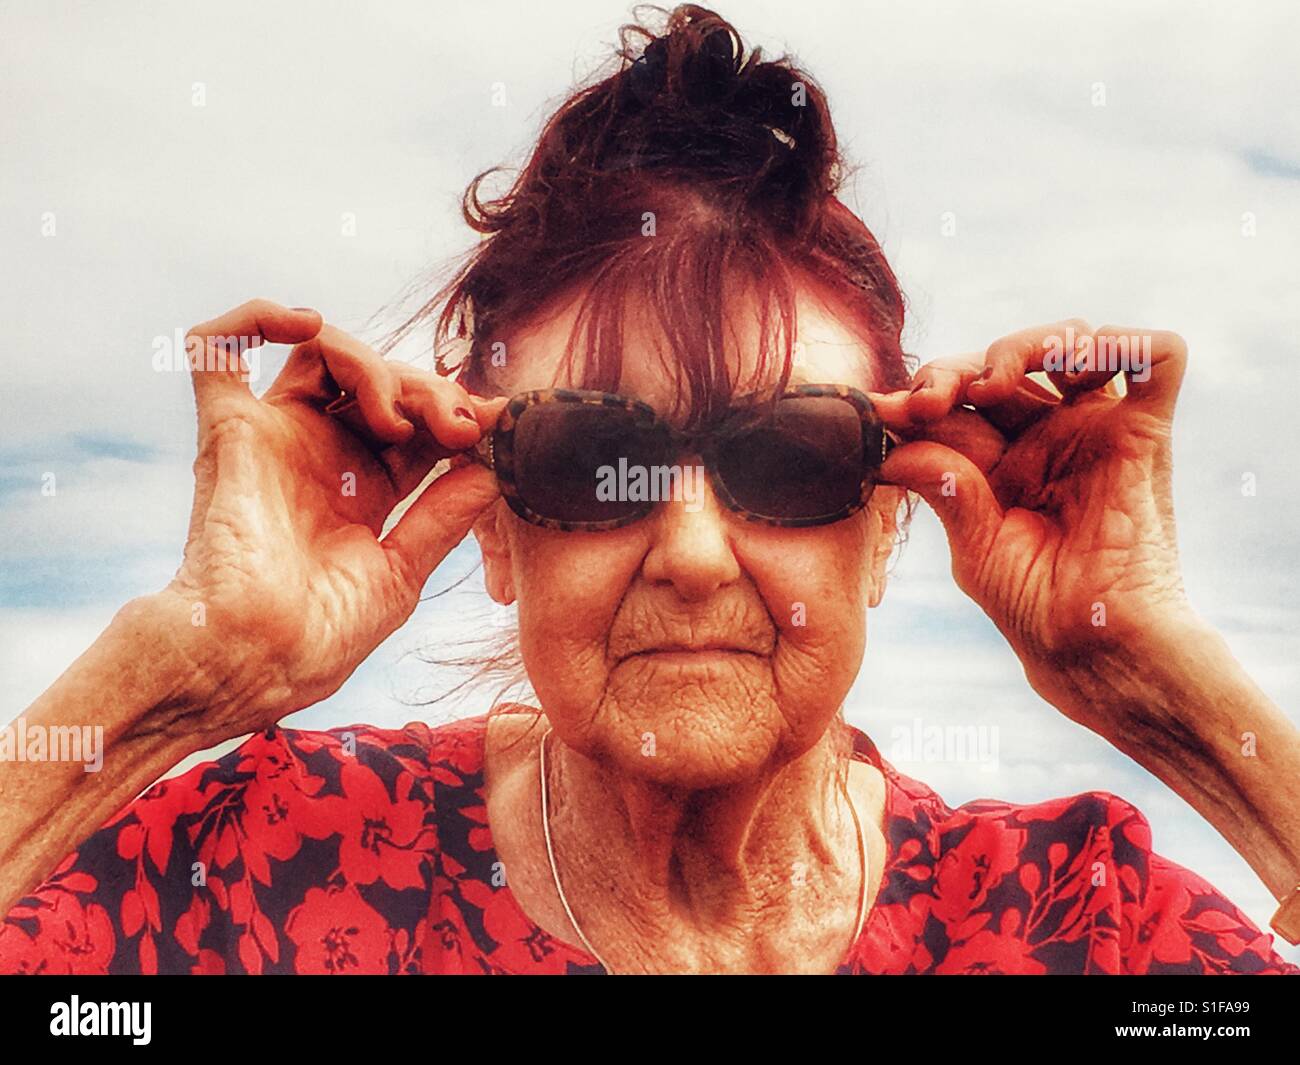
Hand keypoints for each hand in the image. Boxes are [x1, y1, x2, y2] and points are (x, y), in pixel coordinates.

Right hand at [154, 299, 504, 741]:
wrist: (253, 662)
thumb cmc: (321, 638)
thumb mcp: (401, 573)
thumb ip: (442, 517)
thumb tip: (490, 469)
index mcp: (362, 491)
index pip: (417, 426)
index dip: (457, 414)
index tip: (498, 421)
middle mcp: (319, 456)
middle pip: (379, 384)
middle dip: (428, 392)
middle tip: (462, 424)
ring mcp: (274, 439)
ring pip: (323, 355)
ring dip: (375, 367)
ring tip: (401, 419)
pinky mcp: (228, 430)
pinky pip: (218, 348)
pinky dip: (255, 317)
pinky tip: (304, 323)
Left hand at [872, 319, 1193, 726]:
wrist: (1089, 645)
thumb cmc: (1031, 604)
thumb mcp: (971, 540)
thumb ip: (941, 480)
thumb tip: (887, 436)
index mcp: (1003, 460)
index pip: (959, 399)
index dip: (920, 395)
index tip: (883, 414)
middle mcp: (1050, 436)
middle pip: (1006, 362)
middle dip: (957, 370)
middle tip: (928, 402)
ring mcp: (1097, 430)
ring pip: (1072, 342)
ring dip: (1024, 345)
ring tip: (989, 385)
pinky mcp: (1146, 432)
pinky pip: (1157, 358)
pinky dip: (1122, 341)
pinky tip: (1065, 365)